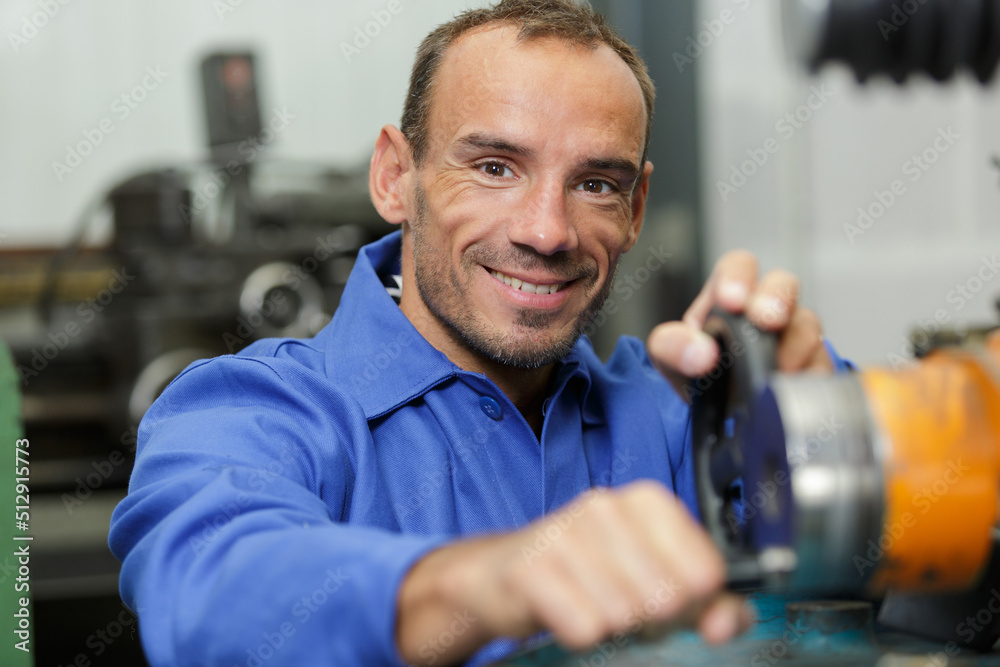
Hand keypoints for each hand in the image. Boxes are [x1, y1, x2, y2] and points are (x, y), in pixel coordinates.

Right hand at [396, 481, 753, 665]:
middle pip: (669, 597)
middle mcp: (606, 506)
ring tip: (590, 603)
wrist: (502, 576)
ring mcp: (566, 532)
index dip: (692, 600)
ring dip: (611, 625)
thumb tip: (728, 620)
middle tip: (621, 602)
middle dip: (650, 618)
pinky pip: (585, 627)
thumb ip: (706, 602)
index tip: (666, 593)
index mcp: (646, 501)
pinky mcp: (532, 567)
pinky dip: (579, 633)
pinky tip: (565, 611)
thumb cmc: (587, 574)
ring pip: (627, 614)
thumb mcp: (654, 580)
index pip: (706, 571)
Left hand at [646, 250, 832, 396]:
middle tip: (768, 321)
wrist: (718, 408)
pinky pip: (822, 365)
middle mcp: (765, 308)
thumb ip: (673, 348)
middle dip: (777, 299)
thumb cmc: (697, 367)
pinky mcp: (812, 365)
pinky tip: (791, 388)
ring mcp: (793, 335)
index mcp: (728, 295)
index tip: (732, 299)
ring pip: (807, 325)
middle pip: (784, 284)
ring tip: (773, 370)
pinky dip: (808, 376)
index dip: (738, 276)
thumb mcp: (670, 356)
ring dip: (793, 347)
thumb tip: (700, 353)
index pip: (739, 266)